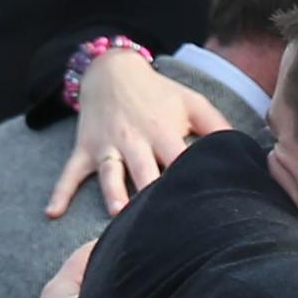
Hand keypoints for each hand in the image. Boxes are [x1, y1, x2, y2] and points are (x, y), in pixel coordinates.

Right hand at [45, 50, 231, 218]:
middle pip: (144, 174)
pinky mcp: (85, 149)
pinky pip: (70, 173)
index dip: (190, 185)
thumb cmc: (159, 94)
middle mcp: (134, 140)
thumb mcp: (191, 103)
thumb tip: (245, 153)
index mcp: (163, 132)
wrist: (112, 68)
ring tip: (116, 217)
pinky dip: (60, 192)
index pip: (180, 163)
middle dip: (152, 197)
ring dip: (113, 195)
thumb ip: (218, 128)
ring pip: (110, 175)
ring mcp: (107, 145)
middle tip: (164, 229)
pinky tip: (52, 212)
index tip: (202, 211)